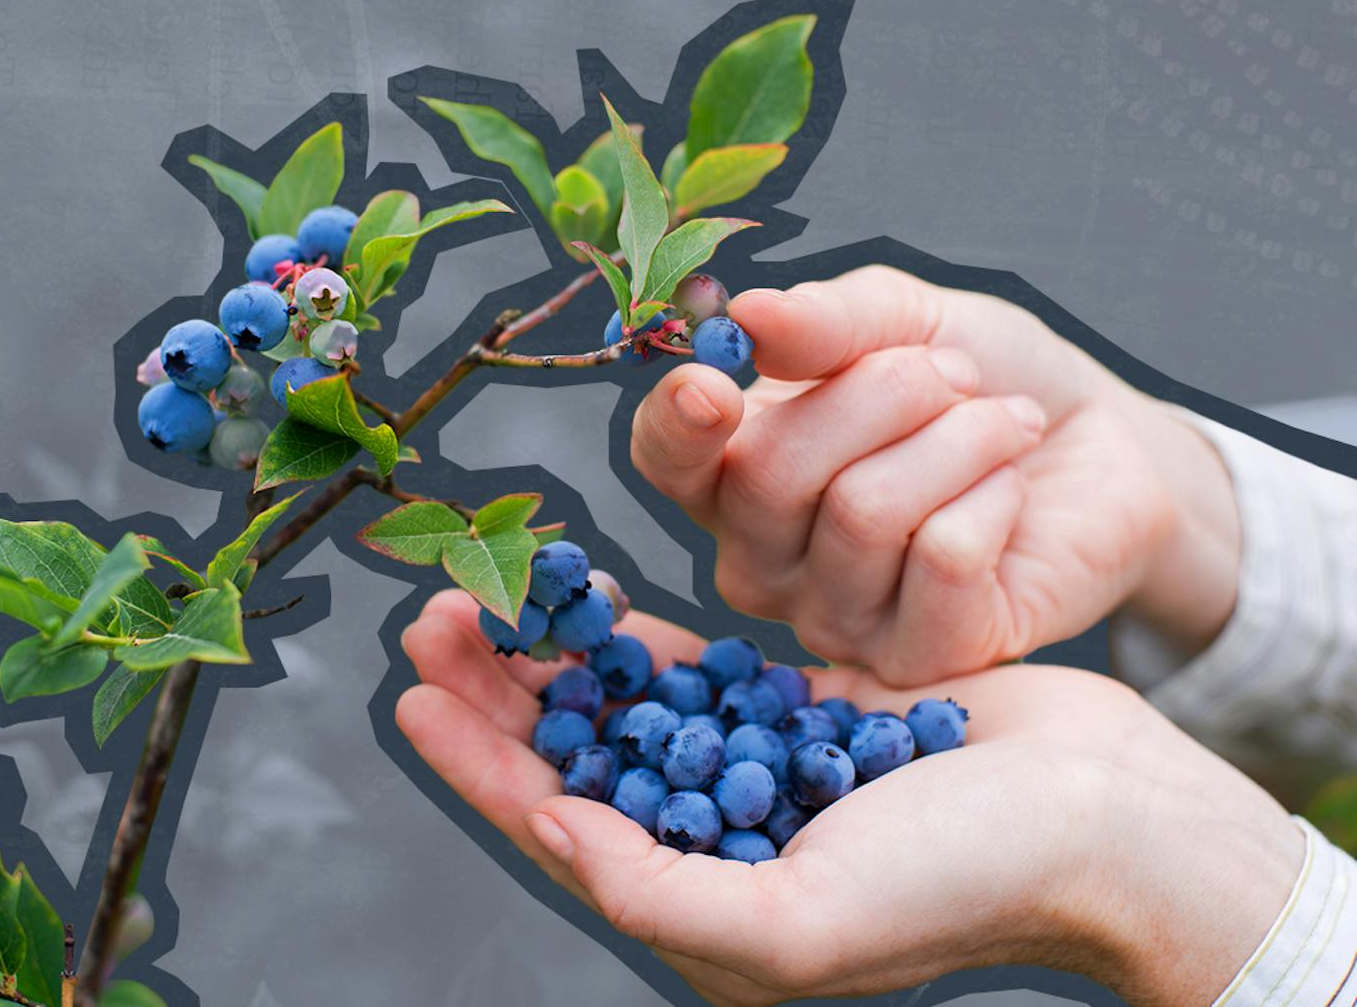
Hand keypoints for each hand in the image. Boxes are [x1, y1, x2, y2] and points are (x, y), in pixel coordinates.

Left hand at [395, 592, 1300, 1005]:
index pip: (557, 828)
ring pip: (624, 705)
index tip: (411, 695)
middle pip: (576, 756)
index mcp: (705, 909)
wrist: (1102, 815)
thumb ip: (660, 892)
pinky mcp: (801, 712)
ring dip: (555, 652)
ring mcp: (757, 772)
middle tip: (435, 614)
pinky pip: (697, 669)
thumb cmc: (966, 883)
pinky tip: (590, 600)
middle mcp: (717, 842)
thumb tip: (553, 831)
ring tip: (491, 592)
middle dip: (499, 690)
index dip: (477, 763)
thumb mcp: (800, 919)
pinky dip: (638, 637)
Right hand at [633, 266, 1241, 685]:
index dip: (676, 426)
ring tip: (1002, 424)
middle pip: (770, 474)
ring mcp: (834, 621)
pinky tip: (1011, 494)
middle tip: (955, 376)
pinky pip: (941, 558)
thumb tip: (747, 315)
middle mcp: (763, 559)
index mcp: (734, 470)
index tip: (714, 385)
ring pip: (863, 513)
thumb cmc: (982, 381)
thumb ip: (825, 322)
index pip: (665, 460)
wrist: (1101, 447)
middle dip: (882, 393)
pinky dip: (993, 496)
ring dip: (957, 438)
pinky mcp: (920, 659)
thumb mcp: (905, 320)